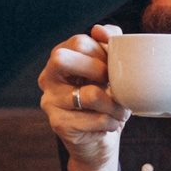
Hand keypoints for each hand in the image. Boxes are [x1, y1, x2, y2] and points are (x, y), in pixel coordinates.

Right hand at [38, 25, 129, 170]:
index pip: (79, 43)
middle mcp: (48, 77)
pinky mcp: (58, 124)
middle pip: (62, 58)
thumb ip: (108, 42)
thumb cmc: (105, 99)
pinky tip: (112, 124)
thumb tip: (99, 30)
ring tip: (122, 110)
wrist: (99, 140)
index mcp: (60, 58)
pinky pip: (95, 118)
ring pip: (90, 94)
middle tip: (113, 85)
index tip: (113, 69)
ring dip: (115, 104)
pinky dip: (112, 122)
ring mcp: (49, 101)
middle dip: (98, 70)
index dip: (103, 54)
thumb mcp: (110, 67)